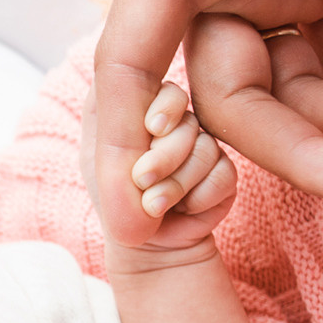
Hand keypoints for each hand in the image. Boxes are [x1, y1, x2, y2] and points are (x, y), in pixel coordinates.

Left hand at [83, 83, 235, 254]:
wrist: (140, 240)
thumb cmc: (114, 195)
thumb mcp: (97, 156)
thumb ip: (106, 119)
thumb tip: (114, 82)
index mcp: (152, 114)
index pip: (170, 93)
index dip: (165, 108)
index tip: (151, 128)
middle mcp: (183, 127)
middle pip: (188, 124)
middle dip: (163, 156)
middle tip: (142, 180)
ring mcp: (207, 149)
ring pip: (205, 151)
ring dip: (175, 184)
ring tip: (154, 204)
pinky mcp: (226, 176)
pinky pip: (223, 176)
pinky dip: (198, 198)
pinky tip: (184, 209)